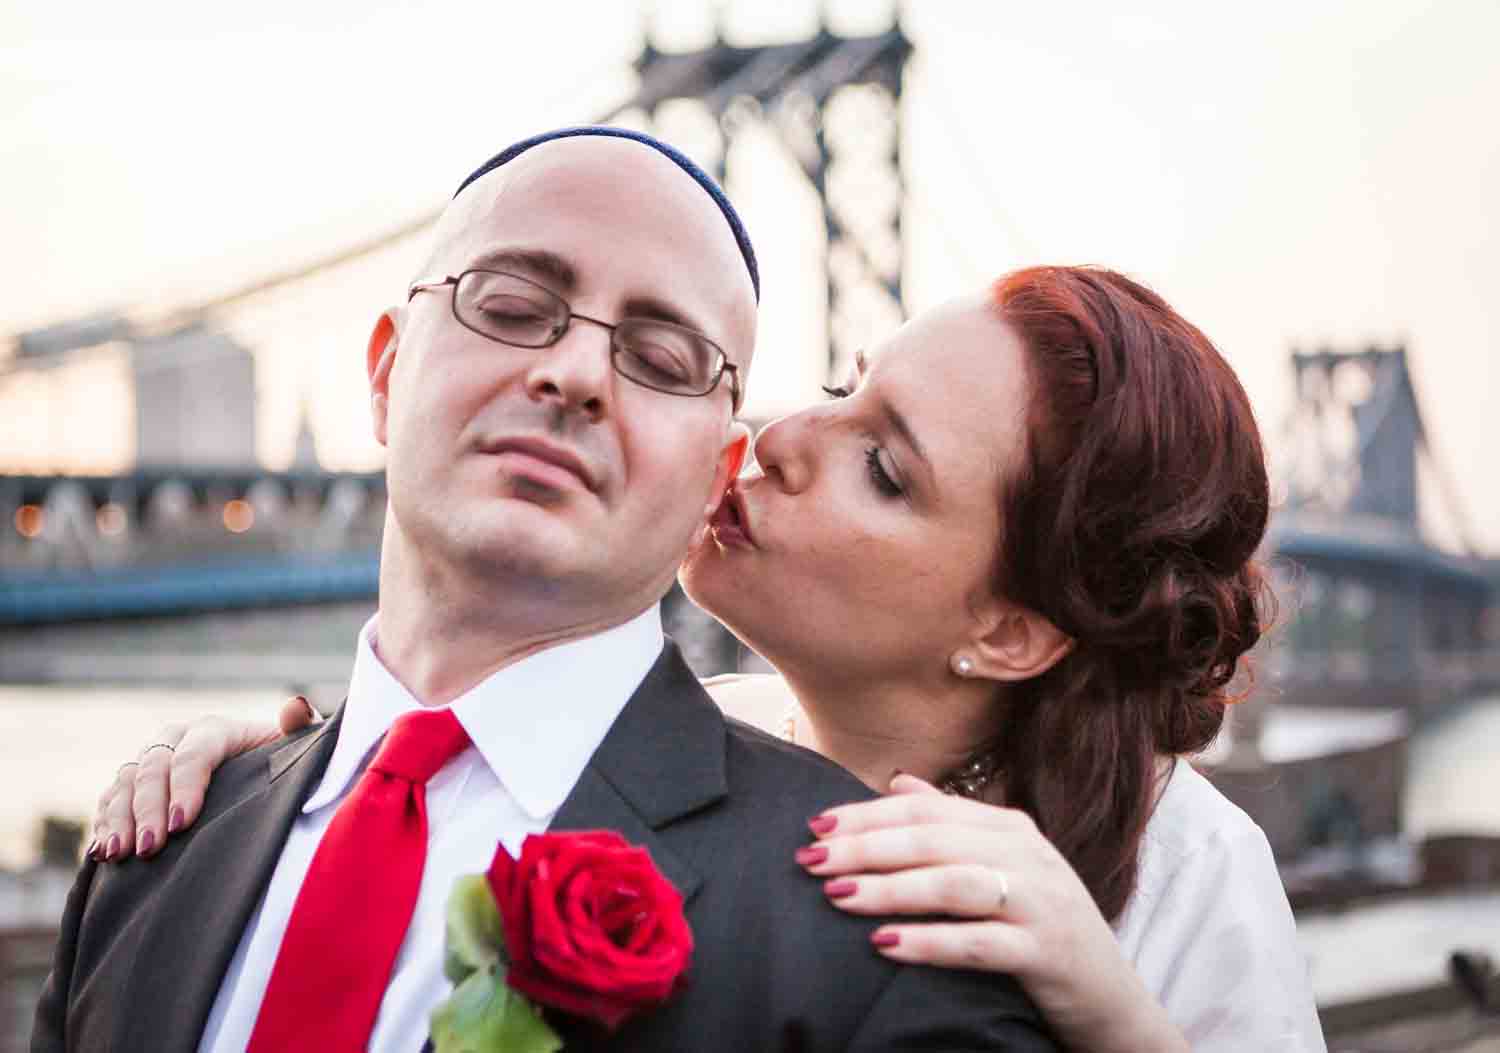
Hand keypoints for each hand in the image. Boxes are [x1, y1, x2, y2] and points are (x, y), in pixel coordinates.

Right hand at [89, 696, 319, 862]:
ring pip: (124, 783)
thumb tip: (294, 705)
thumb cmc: (282, 765)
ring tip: (119, 854)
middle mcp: (176, 740)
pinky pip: (109, 801)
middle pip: (153, 769)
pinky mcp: (133, 786)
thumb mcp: (295, 749)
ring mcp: (151, 762)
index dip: (186, 786)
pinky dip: (104, 824)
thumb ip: (297, 728)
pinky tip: (101, 852)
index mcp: (215, 730)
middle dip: (149, 810)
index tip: (183, 823)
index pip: (195, 753)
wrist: (259, 777)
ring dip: (119, 818)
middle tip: (151, 849)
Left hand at [797, 774, 1186, 1052]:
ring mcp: (1040, 902)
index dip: (867, 814)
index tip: (814, 825)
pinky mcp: (1046, 952)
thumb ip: (951, 822)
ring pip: (954, 884)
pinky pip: (979, 943)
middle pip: (934, 840)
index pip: (926, 808)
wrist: (1109, 995)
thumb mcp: (1001, 865)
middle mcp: (1027, 854)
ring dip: (890, 888)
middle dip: (865, 847)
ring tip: (837, 895)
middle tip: (809, 859)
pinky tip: (884, 945)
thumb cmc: (1038, 926)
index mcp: (1009, 827)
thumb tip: (896, 782)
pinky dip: (929, 942)